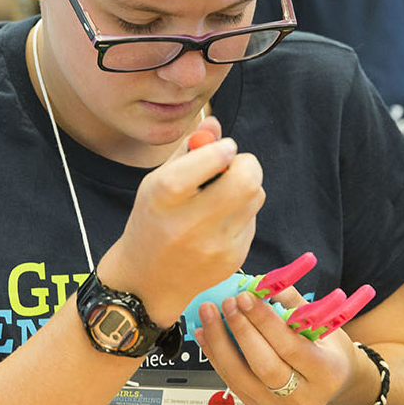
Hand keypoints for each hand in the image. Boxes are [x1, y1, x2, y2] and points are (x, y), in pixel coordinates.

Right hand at [100, 116, 265, 325]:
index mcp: (163, 196)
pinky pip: (252, 220)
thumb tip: (216, 123)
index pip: (207, 160)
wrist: (148, 280)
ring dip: (247, 187)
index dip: (222, 149)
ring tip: (224, 194)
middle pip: (246, 180)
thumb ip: (187, 150)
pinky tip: (220, 221)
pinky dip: (242, 212)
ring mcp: (214, 245)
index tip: (223, 148)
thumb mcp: (157, 182)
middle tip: (234, 166)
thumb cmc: (152, 221)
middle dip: (247, 164)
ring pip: (255, 197)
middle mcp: (189, 223)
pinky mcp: (232, 259)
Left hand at [193, 286, 360, 404]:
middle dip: (241, 331)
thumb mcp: (321, 322)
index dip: (264, 320)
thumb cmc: (327, 349)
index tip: (246, 297)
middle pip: (264, 366)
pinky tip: (206, 335)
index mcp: (326, 373)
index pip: (290, 346)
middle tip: (227, 304)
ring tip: (209, 315)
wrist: (331, 383)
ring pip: (241, 378)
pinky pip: (232, 383)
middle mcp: (305, 397)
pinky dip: (216, 357)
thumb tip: (261, 283)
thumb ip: (291, 302)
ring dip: (219, 343)